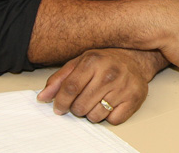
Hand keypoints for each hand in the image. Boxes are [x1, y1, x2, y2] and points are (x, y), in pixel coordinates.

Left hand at [37, 48, 162, 123]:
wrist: (135, 58)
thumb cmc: (104, 62)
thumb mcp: (79, 63)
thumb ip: (59, 79)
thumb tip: (43, 98)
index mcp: (93, 61)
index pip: (69, 89)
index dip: (61, 102)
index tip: (59, 108)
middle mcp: (110, 73)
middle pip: (80, 106)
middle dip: (77, 108)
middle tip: (84, 99)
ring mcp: (124, 86)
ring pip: (95, 116)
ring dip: (93, 112)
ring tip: (99, 100)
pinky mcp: (135, 97)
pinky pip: (113, 120)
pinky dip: (110, 115)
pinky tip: (112, 102)